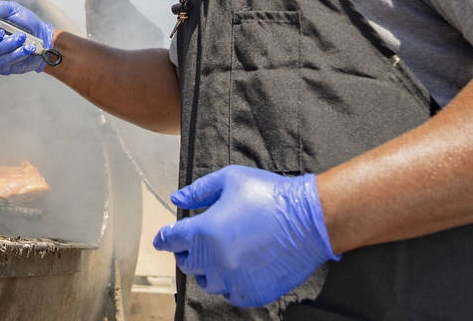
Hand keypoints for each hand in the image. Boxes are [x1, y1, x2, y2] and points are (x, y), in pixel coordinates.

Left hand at [152, 165, 337, 307]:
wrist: (308, 219)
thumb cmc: (270, 195)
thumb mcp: (230, 179)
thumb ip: (199, 191)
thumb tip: (177, 199)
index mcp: (204, 231)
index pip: (170, 240)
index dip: (165, 237)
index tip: (163, 238)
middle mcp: (215, 260)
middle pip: (186, 263)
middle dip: (188, 251)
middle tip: (199, 241)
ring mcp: (233, 279)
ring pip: (207, 281)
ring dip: (208, 268)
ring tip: (222, 253)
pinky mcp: (252, 292)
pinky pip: (230, 294)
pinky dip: (229, 283)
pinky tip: (238, 268)